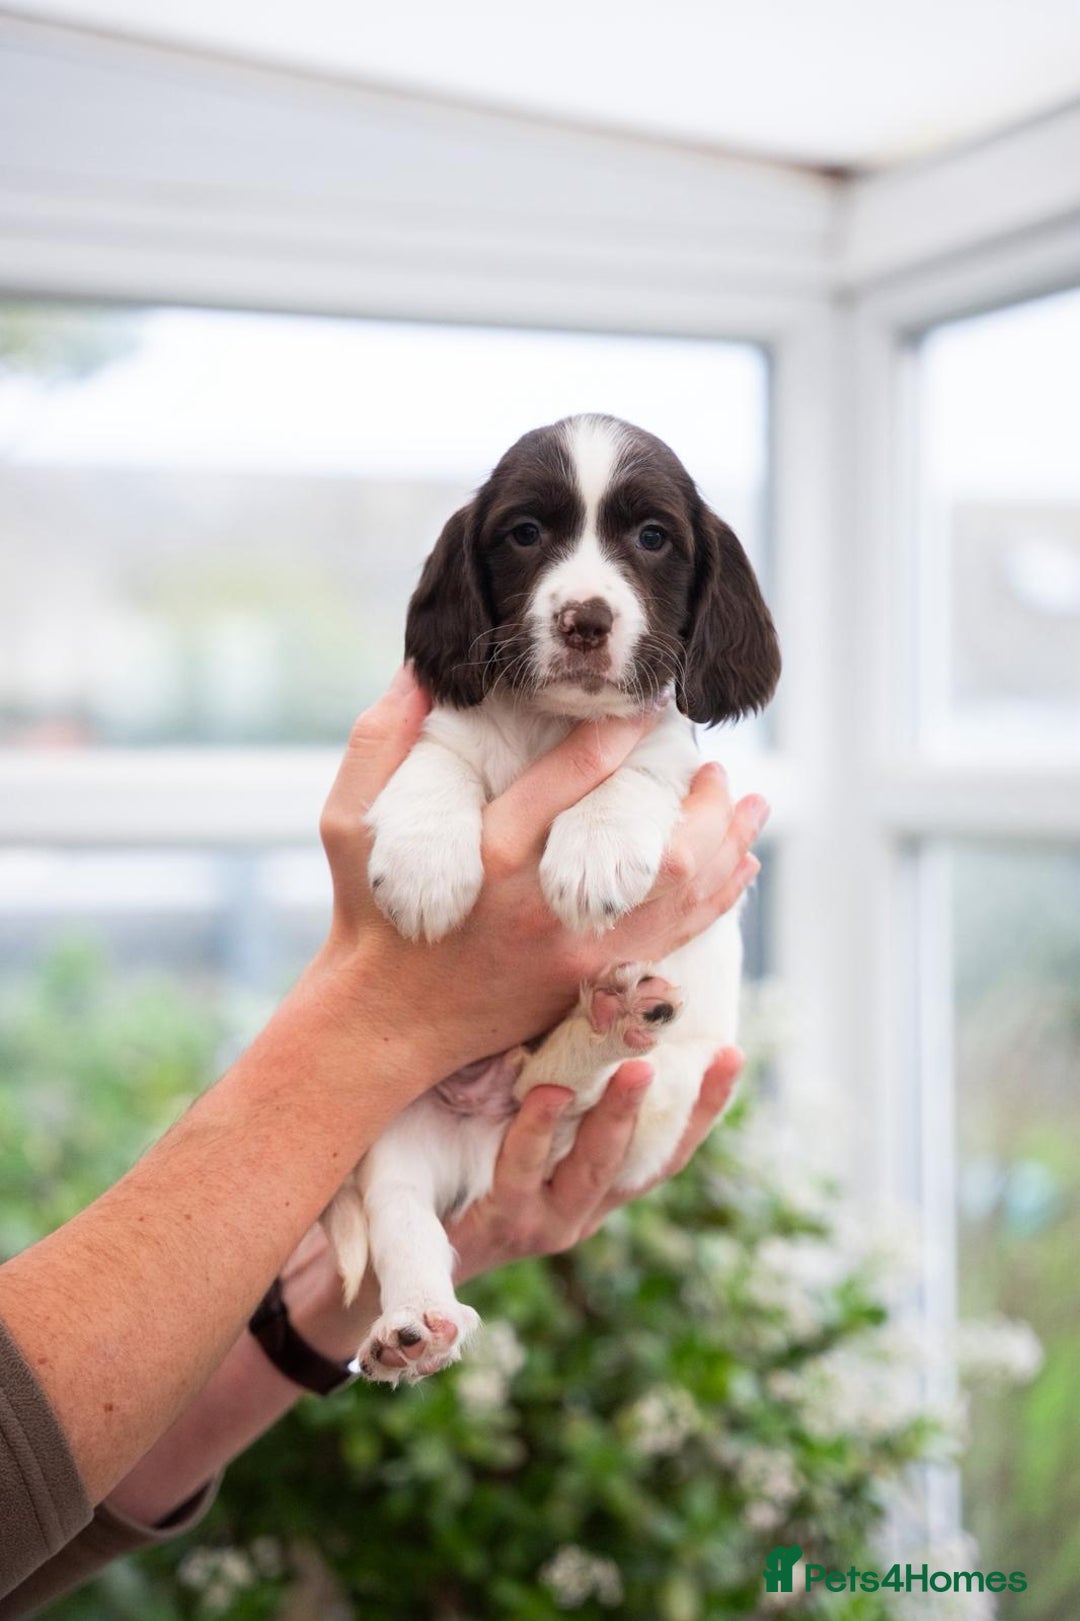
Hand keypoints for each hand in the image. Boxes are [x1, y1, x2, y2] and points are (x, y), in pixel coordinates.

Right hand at [282, 1048, 743, 1361]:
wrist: (423, 1254)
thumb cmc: (393, 1202)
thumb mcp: (383, 1200)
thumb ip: (396, 1205)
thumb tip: (421, 1141)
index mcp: (496, 1222)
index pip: (517, 1178)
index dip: (532, 1138)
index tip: (541, 1091)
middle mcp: (553, 1220)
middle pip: (594, 1169)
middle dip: (616, 1117)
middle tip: (638, 1066)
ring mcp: (590, 1204)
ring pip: (647, 1164)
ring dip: (686, 1114)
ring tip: (722, 1059)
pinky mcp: (612, 1186)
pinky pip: (662, 1154)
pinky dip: (697, 1112)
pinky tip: (726, 1060)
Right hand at [315, 665, 767, 1085]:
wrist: (383, 1025)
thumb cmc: (367, 917)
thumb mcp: (348, 822)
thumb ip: (380, 742)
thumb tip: (417, 670)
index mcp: (490, 854)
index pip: (572, 780)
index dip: (620, 735)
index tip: (649, 707)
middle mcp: (545, 906)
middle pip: (657, 852)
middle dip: (700, 805)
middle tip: (715, 768)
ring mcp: (577, 956)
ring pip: (681, 900)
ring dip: (725, 848)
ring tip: (748, 803)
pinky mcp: (592, 988)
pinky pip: (675, 941)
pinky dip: (715, 901)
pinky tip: (738, 868)